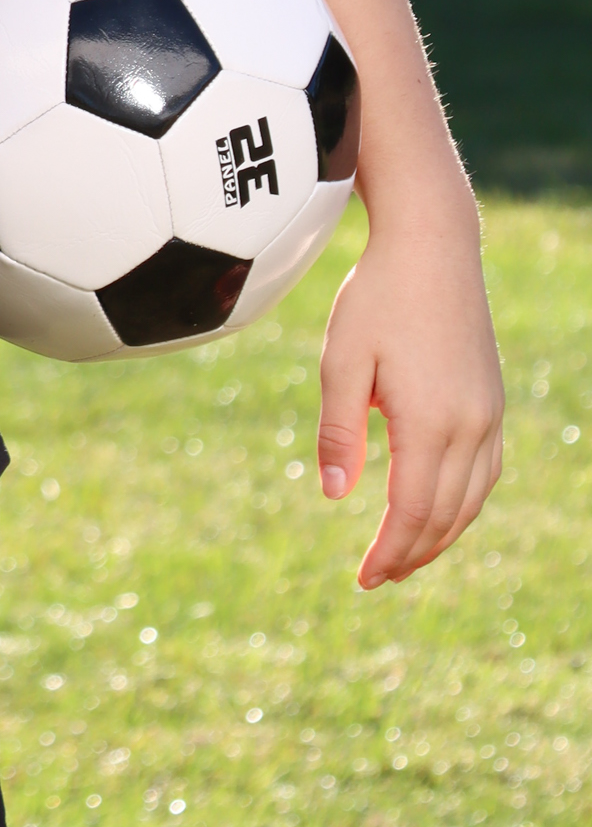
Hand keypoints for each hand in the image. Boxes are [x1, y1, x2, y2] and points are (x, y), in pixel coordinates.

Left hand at [316, 198, 503, 587]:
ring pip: (472, 500)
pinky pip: (484, 473)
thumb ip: (339, 431)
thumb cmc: (377, 299)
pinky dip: (462, 504)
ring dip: (440, 535)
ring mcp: (488, 414)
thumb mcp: (342, 361)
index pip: (414, 511)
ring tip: (404, 556)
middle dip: (413, 554)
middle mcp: (471, 426)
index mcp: (431, 421)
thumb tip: (334, 496)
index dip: (391, 552)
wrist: (433, 247)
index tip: (364, 579)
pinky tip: (436, 509)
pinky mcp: (492, 401)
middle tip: (377, 579)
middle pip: (447, 516)